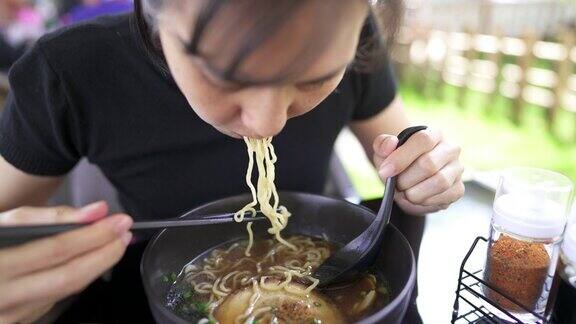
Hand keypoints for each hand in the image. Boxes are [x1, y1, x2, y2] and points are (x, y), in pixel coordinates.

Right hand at [0, 202, 132, 322]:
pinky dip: (76, 279)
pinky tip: (88, 263)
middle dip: (104, 255)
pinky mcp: (18, 322)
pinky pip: (54, 300)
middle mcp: (2, 296)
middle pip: (67, 278)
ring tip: (113, 244)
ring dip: (96, 267)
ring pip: (65, 292)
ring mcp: (10, 316)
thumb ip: (51, 216)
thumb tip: (98, 211)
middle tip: (125, 234)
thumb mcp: (6, 221)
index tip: (120, 221)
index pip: (56, 250)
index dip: (94, 236)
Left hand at [373, 128, 464, 214]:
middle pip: (429, 164)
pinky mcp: (459, 188)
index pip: (423, 140)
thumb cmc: (398, 163)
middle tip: (395, 185)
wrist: (408, 179)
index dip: (401, 157)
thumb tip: (390, 144)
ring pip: (439, 182)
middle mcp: (450, 149)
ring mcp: (457, 169)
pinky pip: (445, 196)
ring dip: (415, 192)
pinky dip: (425, 201)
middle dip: (406, 179)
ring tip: (405, 192)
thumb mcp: (384, 152)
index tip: (385, 171)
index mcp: (433, 134)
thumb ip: (383, 144)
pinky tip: (417, 198)